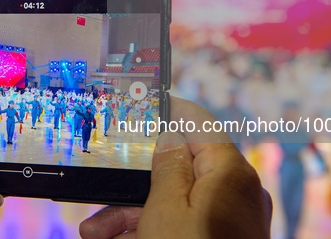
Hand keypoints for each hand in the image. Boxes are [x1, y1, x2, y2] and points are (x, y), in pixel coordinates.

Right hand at [79, 97, 271, 238]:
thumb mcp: (166, 208)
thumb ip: (167, 165)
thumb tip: (170, 137)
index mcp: (228, 171)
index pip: (198, 123)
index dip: (169, 111)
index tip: (144, 105)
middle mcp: (235, 190)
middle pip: (179, 169)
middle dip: (135, 182)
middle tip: (102, 187)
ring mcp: (230, 217)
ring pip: (175, 200)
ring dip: (134, 213)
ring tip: (95, 231)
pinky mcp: (221, 237)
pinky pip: (183, 222)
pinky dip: (153, 227)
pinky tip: (117, 238)